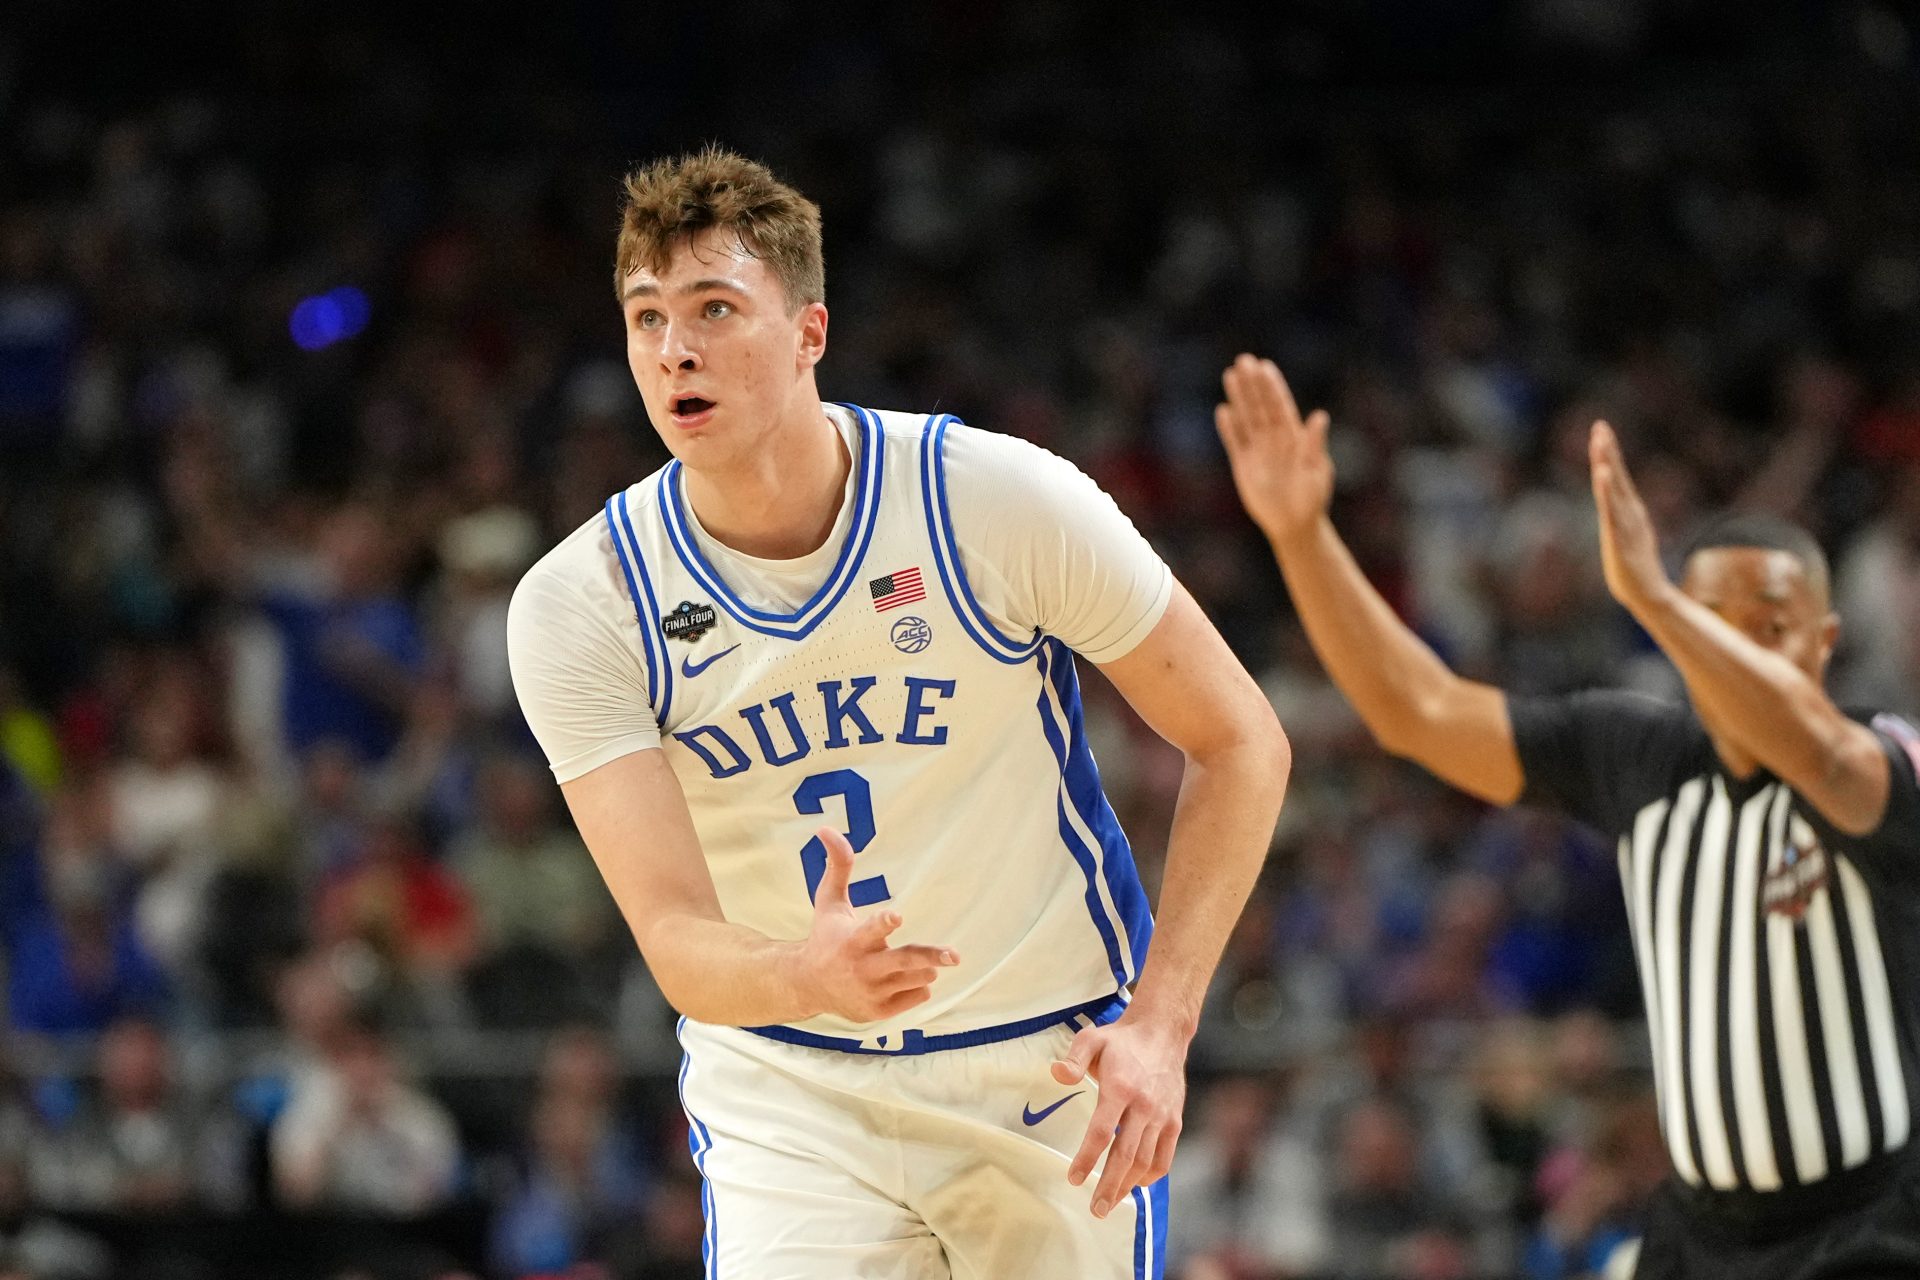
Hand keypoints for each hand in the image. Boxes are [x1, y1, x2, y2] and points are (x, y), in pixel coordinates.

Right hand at [792, 827, 957, 1021]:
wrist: (807, 986)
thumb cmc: (825, 937)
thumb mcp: (828, 902)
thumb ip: (838, 867)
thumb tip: (826, 828)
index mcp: (851, 940)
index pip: (870, 930)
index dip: (884, 923)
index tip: (896, 916)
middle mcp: (862, 969)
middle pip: (903, 962)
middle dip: (928, 957)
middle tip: (954, 955)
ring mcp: (872, 993)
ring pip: (916, 978)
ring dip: (925, 966)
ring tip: (922, 960)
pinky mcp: (879, 1012)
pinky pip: (916, 995)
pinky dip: (917, 984)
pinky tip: (902, 978)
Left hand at [1053, 1014, 1187, 1217]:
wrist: (1163, 1032)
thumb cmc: (1122, 1040)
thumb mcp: (1091, 1038)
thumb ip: (1073, 1059)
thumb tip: (1056, 1074)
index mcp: (1120, 1087)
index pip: (1103, 1131)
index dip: (1088, 1158)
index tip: (1074, 1178)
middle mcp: (1143, 1105)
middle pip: (1126, 1155)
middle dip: (1109, 1185)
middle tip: (1095, 1208)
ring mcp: (1161, 1115)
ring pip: (1145, 1161)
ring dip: (1128, 1186)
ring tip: (1110, 1203)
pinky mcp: (1174, 1120)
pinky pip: (1165, 1156)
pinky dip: (1152, 1176)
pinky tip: (1136, 1186)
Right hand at [1214, 354, 1334, 545]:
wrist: (1294, 523)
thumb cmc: (1312, 498)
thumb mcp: (1317, 471)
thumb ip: (1315, 444)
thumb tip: (1320, 417)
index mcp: (1294, 437)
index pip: (1280, 406)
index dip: (1272, 387)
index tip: (1265, 367)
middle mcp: (1275, 439)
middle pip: (1261, 406)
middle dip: (1253, 384)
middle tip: (1244, 360)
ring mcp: (1258, 450)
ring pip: (1247, 418)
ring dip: (1239, 398)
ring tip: (1230, 374)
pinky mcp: (1244, 465)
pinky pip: (1235, 442)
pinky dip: (1229, 428)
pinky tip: (1223, 410)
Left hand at [1589, 420, 1672, 617]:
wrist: (1648, 594)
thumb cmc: (1635, 569)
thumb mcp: (1627, 538)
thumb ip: (1624, 522)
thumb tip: (1621, 511)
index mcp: (1629, 511)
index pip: (1617, 477)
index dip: (1609, 454)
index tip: (1601, 431)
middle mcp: (1629, 512)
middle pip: (1616, 475)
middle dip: (1608, 450)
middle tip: (1600, 425)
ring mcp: (1626, 523)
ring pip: (1614, 488)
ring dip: (1606, 463)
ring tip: (1600, 441)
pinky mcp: (1620, 536)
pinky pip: (1611, 509)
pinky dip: (1606, 490)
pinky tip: (1600, 473)